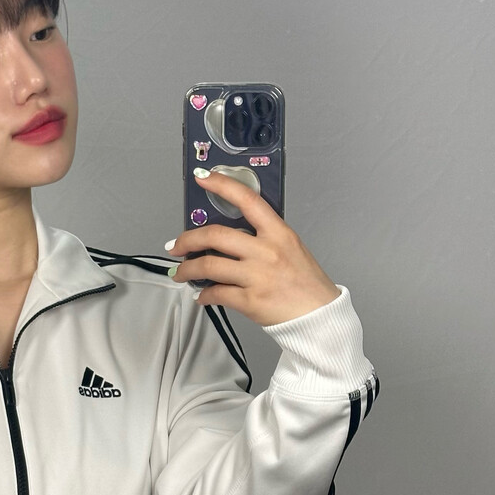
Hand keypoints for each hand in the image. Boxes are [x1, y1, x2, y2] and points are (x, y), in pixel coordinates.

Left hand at [166, 171, 340, 325]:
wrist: (319, 315)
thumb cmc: (305, 282)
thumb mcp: (290, 247)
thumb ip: (263, 237)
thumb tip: (228, 236)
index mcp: (278, 233)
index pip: (247, 200)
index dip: (222, 185)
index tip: (203, 179)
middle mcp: (266, 251)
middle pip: (215, 235)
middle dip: (187, 239)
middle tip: (176, 245)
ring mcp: (257, 276)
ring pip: (208, 266)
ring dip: (187, 269)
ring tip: (180, 272)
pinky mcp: (249, 300)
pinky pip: (216, 293)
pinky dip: (204, 295)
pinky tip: (201, 295)